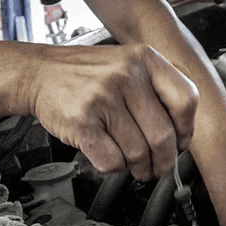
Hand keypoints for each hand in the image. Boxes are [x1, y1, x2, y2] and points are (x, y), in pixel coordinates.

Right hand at [32, 42, 197, 179]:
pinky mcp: (82, 121)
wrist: (39, 73)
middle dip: (162, 162)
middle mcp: (126, 74)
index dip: (186, 130)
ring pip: (138, 153)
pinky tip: (107, 155)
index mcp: (144, 58)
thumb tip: (181, 134)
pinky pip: (112, 160)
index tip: (179, 143)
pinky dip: (112, 167)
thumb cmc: (85, 74)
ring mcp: (103, 97)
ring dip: (137, 168)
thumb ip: (156, 89)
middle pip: (163, 136)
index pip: (186, 100)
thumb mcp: (127, 64)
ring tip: (132, 164)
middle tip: (156, 167)